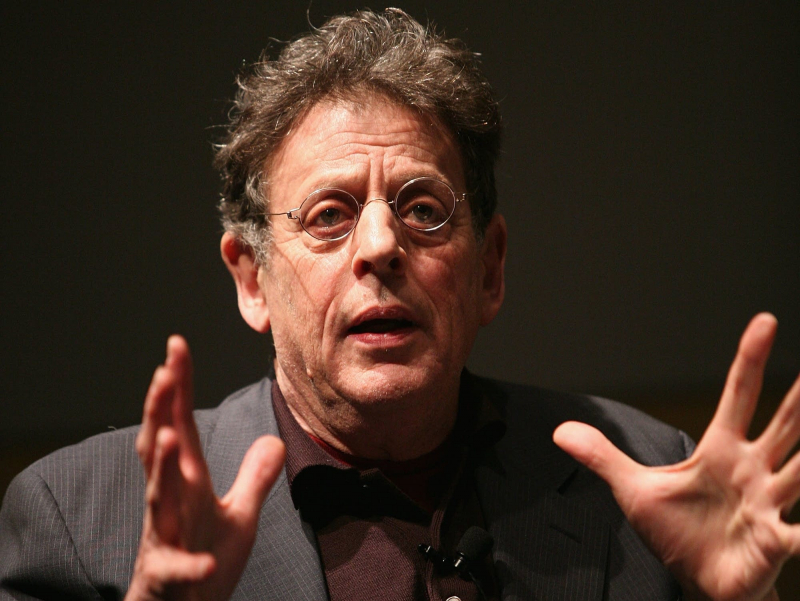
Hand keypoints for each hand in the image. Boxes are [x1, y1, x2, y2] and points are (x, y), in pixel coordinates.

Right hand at [126, 336, 285, 600]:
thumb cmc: (203, 562)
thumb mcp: (239, 517)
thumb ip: (253, 478)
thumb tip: (275, 441)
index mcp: (187, 484)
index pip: (180, 425)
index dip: (177, 387)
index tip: (176, 346)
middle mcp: (172, 502)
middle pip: (160, 450)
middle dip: (160, 410)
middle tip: (163, 370)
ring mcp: (166, 538)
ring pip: (159, 499)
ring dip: (162, 468)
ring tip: (167, 434)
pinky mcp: (169, 576)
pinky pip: (178, 568)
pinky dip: (190, 563)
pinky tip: (206, 559)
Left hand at [553, 313, 799, 600]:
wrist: (698, 584)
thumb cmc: (677, 534)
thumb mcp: (634, 489)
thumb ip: (602, 457)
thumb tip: (560, 431)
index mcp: (721, 451)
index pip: (739, 395)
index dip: (750, 359)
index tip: (764, 322)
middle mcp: (752, 470)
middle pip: (785, 424)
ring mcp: (768, 504)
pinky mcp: (775, 541)